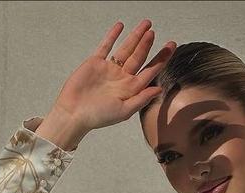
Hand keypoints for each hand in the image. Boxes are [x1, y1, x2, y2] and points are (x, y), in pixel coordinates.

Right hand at [54, 19, 176, 132]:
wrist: (73, 113)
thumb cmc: (97, 116)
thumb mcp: (123, 111)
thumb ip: (141, 99)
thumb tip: (159, 89)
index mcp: (130, 89)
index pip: (149, 71)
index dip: (161, 59)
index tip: (171, 47)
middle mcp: (122, 78)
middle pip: (139, 57)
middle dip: (147, 44)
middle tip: (154, 32)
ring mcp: (109, 69)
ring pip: (126, 49)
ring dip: (135, 37)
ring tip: (146, 25)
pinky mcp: (95, 63)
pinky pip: (106, 46)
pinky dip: (113, 36)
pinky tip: (121, 26)